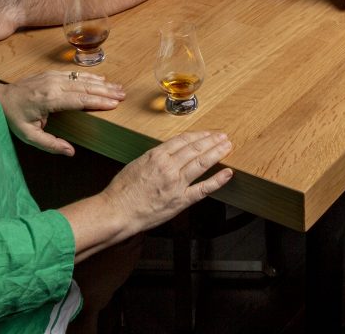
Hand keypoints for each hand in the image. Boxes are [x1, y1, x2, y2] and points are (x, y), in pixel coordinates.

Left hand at [0, 71, 125, 154]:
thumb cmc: (14, 118)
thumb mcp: (28, 136)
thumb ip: (50, 144)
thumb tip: (71, 152)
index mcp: (50, 100)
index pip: (80, 99)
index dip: (99, 101)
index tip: (115, 104)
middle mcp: (53, 85)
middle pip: (85, 87)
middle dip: (106, 91)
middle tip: (123, 95)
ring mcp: (52, 76)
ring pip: (82, 78)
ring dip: (101, 83)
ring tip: (118, 87)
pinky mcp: (51, 73)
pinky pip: (74, 73)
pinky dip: (89, 76)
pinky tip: (101, 79)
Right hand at [103, 131, 233, 233]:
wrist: (117, 212)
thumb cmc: (122, 191)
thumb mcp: (137, 164)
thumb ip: (155, 158)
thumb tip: (169, 153)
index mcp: (156, 155)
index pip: (183, 140)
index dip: (198, 135)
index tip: (207, 133)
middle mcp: (168, 166)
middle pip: (195, 148)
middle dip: (211, 140)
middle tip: (223, 136)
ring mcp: (176, 183)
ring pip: (201, 163)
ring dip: (217, 152)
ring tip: (227, 146)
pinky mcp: (181, 201)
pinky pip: (203, 189)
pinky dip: (217, 180)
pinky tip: (228, 173)